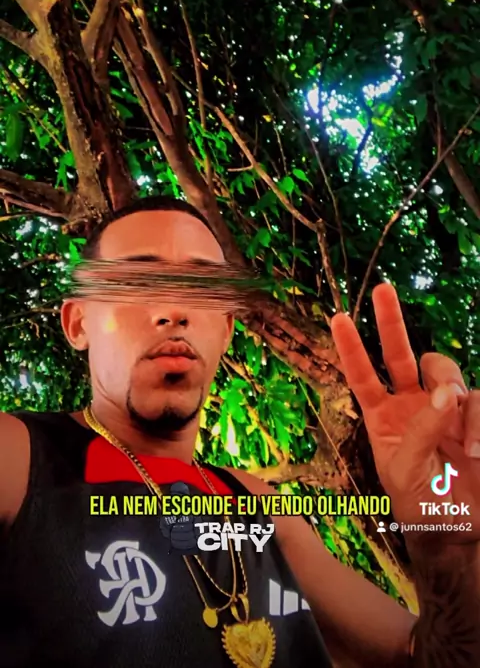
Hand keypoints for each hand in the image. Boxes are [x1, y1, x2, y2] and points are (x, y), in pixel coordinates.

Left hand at [331, 284, 479, 542]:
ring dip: (450, 390)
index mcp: (383, 417)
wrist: (458, 531)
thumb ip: (421, 431)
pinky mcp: (474, 417)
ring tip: (457, 428)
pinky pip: (479, 401)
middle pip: (400, 353)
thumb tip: (446, 394)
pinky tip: (475, 452)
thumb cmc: (422, 505)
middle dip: (390, 321)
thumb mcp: (406, 472)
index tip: (339, 318)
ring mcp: (445, 407)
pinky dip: (477, 423)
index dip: (351, 348)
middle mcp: (412, 404)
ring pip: (445, 371)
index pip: (363, 376)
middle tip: (382, 290)